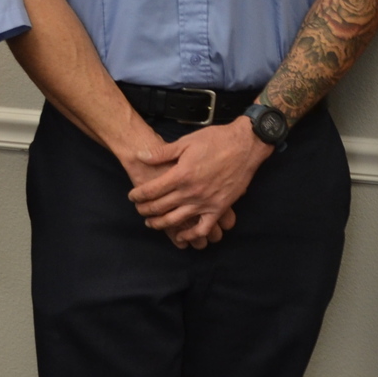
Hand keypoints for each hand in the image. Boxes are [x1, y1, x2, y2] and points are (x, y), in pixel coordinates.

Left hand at [119, 130, 220, 247]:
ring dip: (160, 224)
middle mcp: (190, 192)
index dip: (138, 195)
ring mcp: (205, 203)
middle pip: (159, 207)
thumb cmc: (216, 140)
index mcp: (180, 175)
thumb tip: (140, 156)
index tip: (132, 196)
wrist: (245, 145)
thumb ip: (162, 152)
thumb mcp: (186, 142)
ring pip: (176, 220)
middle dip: (145, 210)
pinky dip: (190, 235)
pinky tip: (182, 236)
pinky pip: (202, 228)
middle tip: (139, 209)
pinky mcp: (219, 208)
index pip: (151, 190)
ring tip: (152, 223)